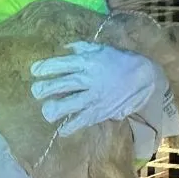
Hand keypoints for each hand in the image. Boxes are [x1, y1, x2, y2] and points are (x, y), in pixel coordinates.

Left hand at [30, 41, 161, 137]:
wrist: (144, 76)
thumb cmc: (121, 60)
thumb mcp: (101, 48)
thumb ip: (82, 48)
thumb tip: (65, 48)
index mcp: (87, 62)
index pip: (61, 64)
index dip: (45, 68)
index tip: (34, 71)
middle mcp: (88, 79)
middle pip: (61, 84)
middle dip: (45, 88)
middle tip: (36, 92)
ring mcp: (94, 96)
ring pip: (69, 104)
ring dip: (54, 108)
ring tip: (46, 111)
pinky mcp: (101, 110)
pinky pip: (83, 120)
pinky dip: (71, 126)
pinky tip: (62, 129)